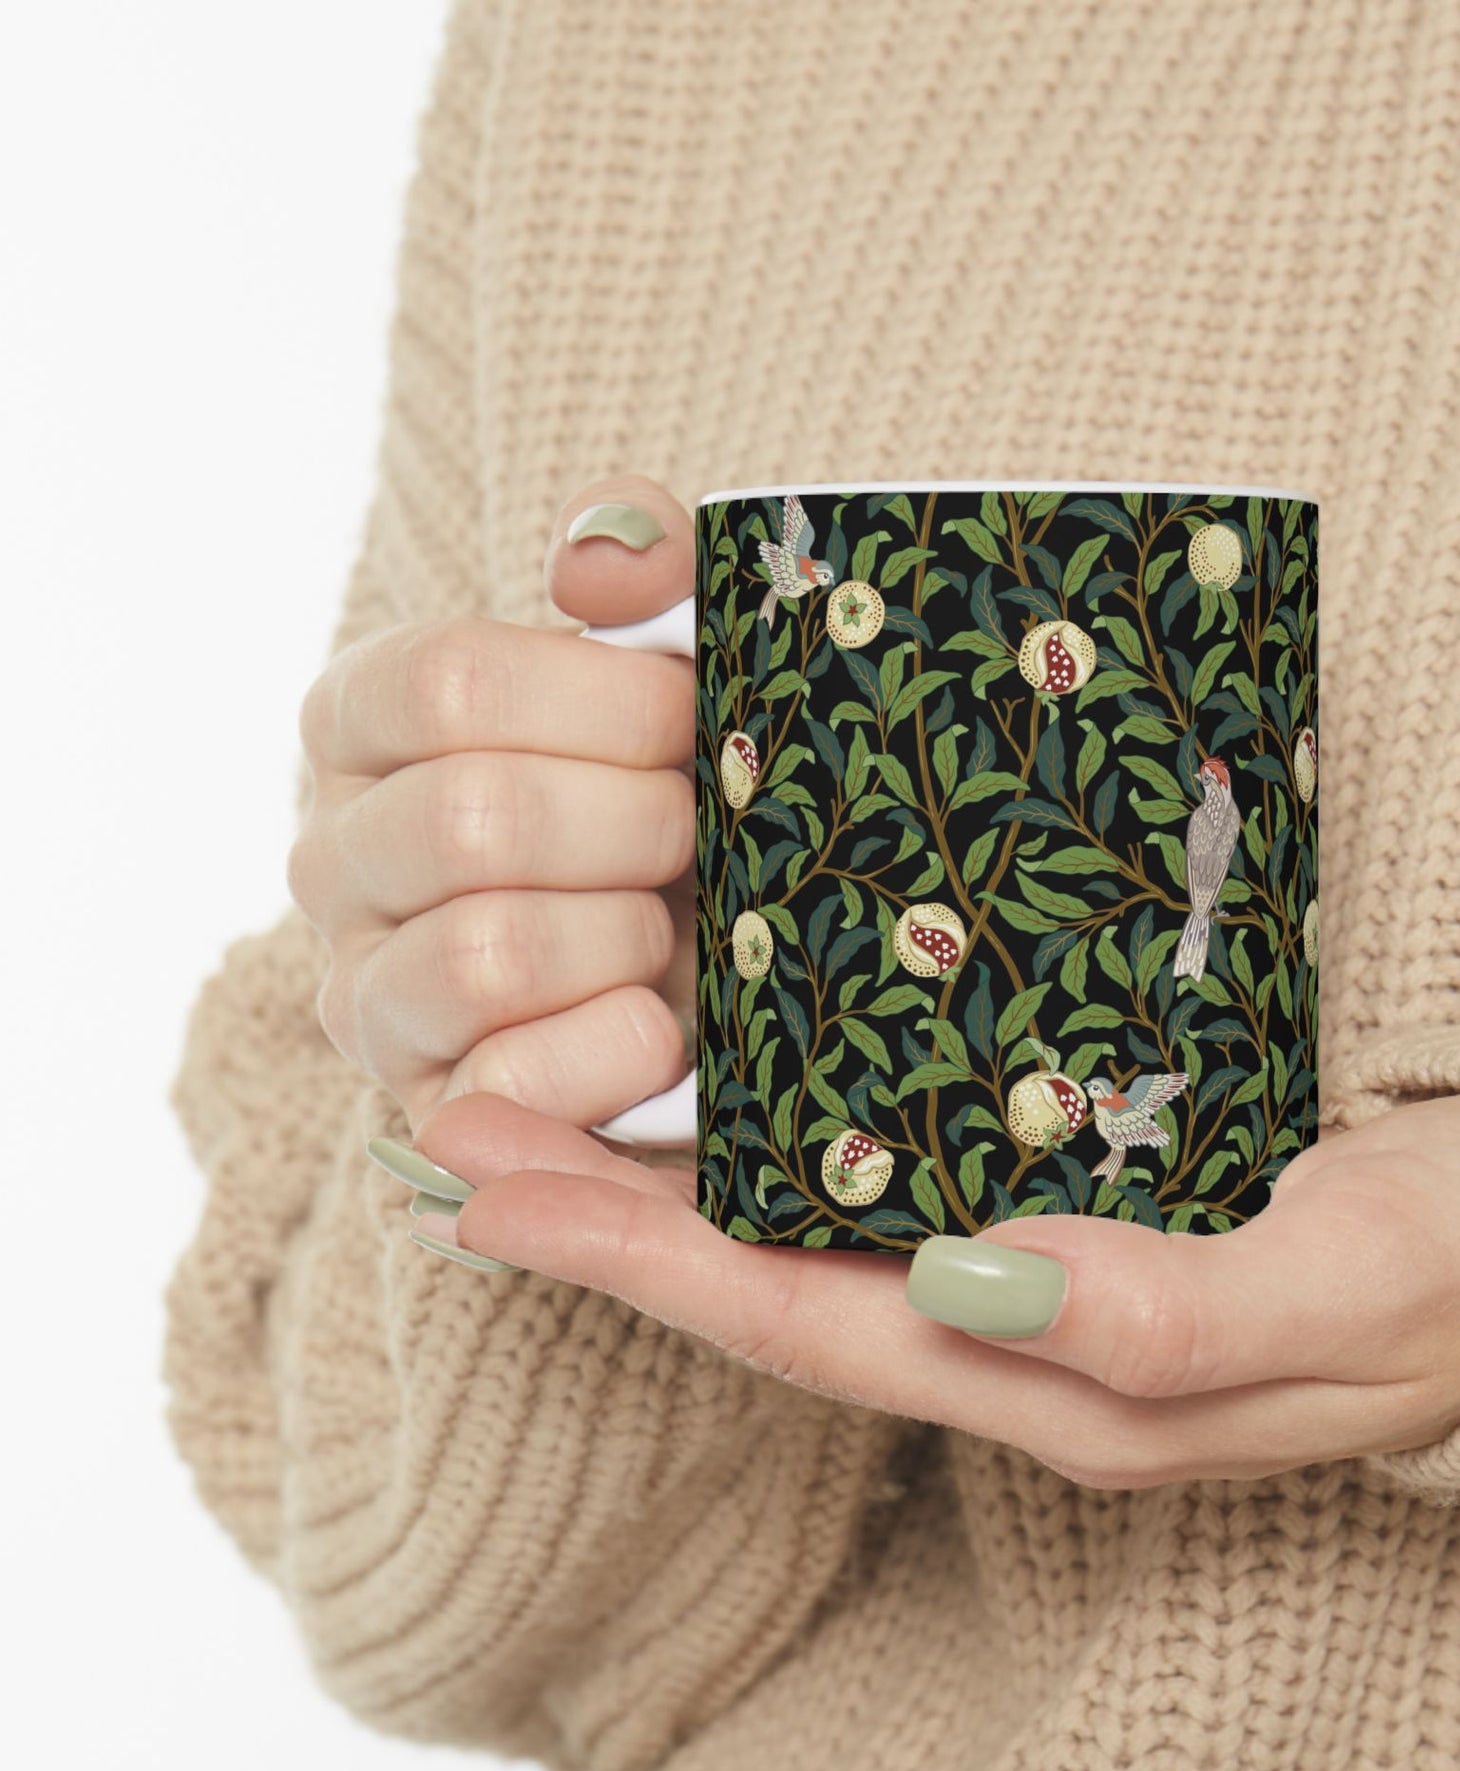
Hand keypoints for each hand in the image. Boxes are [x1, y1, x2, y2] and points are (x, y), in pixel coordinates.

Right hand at [289, 475, 698, 1132]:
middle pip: (473, 820)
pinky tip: (663, 1022)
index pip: (447, 683)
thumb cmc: (682, 788)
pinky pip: (511, 1083)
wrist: (719, 955)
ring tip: (669, 926)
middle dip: (637, 825)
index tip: (690, 719)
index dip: (605, 703)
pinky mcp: (429, 1109)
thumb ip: (647, 566)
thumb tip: (598, 563)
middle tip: (698, 830)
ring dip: (627, 935)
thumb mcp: (678, 657)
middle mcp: (333, 856)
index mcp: (365, 722)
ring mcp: (367, 994)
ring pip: (486, 952)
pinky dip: (620, 1046)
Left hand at [398, 1087, 1459, 1487]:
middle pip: (778, 1284)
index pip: (809, 1326)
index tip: (489, 1190)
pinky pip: (906, 1181)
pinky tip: (748, 1073)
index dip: (643, 1262)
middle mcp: (1031, 1336)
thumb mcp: (1349, 1287)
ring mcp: (1053, 1274)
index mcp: (1069, 1377)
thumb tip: (977, 1285)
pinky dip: (800, 1135)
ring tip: (548, 1095)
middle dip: (610, 1216)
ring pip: (824, 1234)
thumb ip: (1170, 1310)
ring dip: (681, 1174)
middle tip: (453, 1127)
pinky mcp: (1092, 1201)